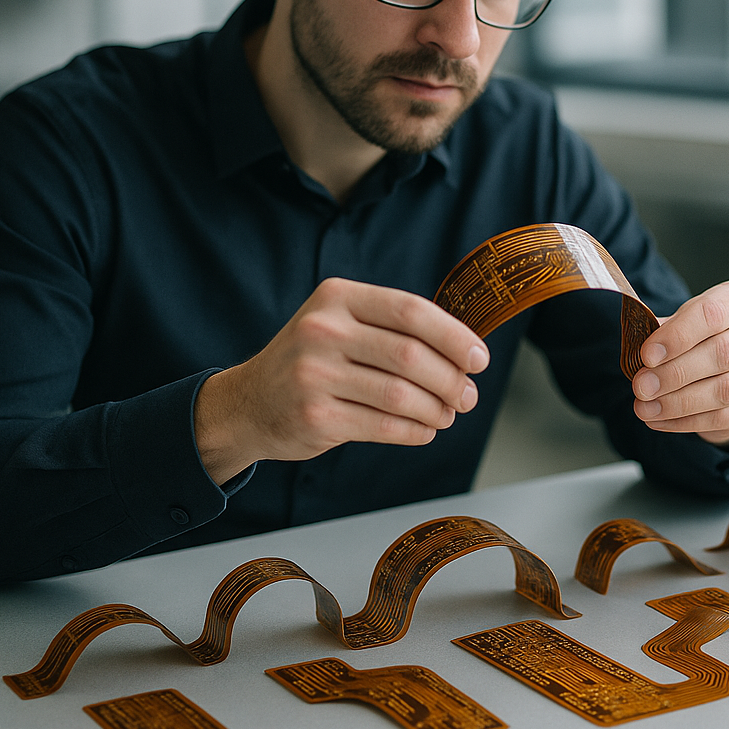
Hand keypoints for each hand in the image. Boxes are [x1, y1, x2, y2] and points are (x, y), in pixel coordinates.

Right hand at [193, 277, 489, 484]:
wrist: (249, 403)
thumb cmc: (311, 361)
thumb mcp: (340, 323)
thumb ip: (393, 327)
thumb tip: (464, 349)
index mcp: (337, 298)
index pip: (410, 311)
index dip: (453, 336)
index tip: (478, 357)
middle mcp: (322, 331)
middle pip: (410, 355)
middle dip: (451, 379)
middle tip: (467, 395)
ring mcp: (315, 375)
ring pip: (400, 394)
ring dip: (436, 409)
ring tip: (446, 414)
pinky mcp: (315, 416)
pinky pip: (383, 425)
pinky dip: (414, 430)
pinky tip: (423, 429)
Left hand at [631, 280, 728, 445]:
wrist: (727, 359)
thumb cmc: (697, 331)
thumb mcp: (680, 320)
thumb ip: (661, 330)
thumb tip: (636, 348)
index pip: (713, 313)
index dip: (678, 335)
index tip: (647, 355)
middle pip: (722, 353)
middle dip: (674, 373)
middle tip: (641, 386)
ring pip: (726, 390)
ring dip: (678, 402)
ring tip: (644, 407)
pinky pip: (724, 417)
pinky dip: (686, 421)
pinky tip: (659, 419)